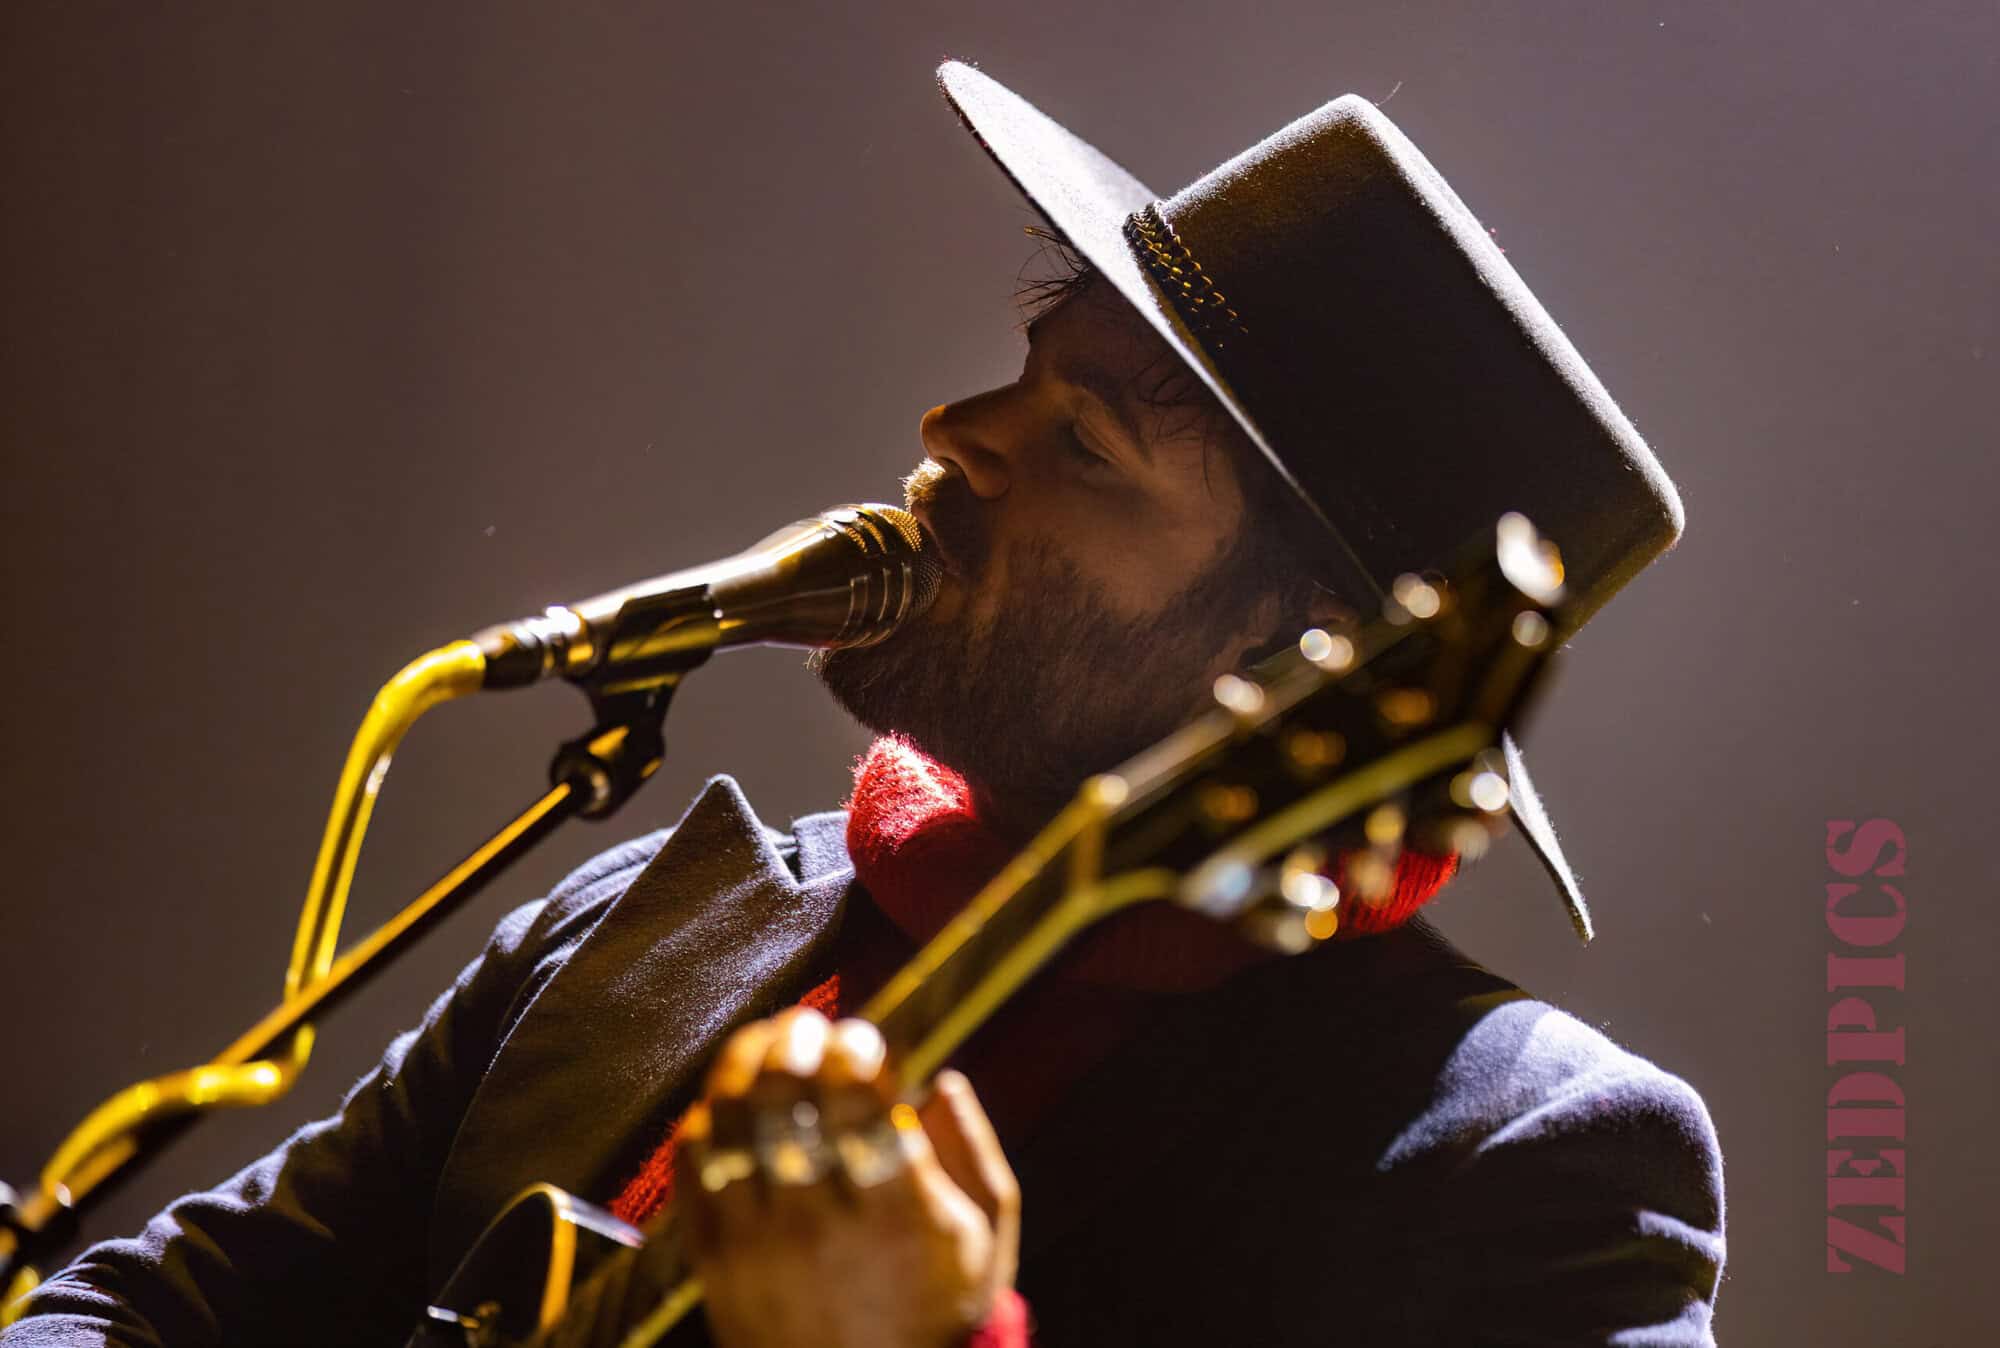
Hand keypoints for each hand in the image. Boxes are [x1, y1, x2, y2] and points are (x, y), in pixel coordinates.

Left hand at [679, 1007, 1019, 1347]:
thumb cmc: (933, 1313)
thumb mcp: (986, 1239)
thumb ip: (974, 1152)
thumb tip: (942, 1080)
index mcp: (897, 1216)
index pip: (860, 1103)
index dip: (856, 1049)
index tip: (864, 1038)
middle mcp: (820, 1226)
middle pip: (786, 1100)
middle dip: (796, 1040)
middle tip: (810, 1023)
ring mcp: (756, 1244)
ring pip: (730, 1122)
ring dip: (743, 1063)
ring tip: (765, 1040)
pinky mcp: (712, 1259)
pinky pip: (692, 1166)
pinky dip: (706, 1117)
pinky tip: (730, 1099)